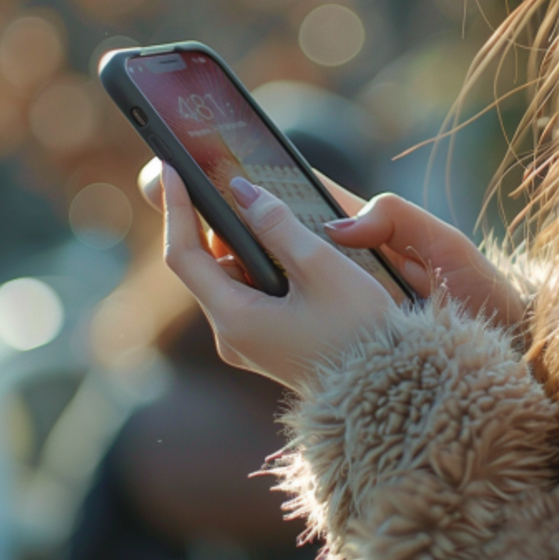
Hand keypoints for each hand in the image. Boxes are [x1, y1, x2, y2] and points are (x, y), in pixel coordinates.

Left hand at [139, 157, 525, 327]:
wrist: (386, 390)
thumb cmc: (360, 331)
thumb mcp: (321, 266)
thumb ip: (277, 225)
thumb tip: (243, 190)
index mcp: (235, 319)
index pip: (183, 256)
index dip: (176, 209)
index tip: (172, 169)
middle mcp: (231, 336)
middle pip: (206, 267)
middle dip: (216, 225)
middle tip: (232, 184)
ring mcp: (248, 344)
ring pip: (230, 280)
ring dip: (244, 247)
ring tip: (271, 216)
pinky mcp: (266, 346)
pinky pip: (249, 296)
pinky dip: (260, 269)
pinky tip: (288, 253)